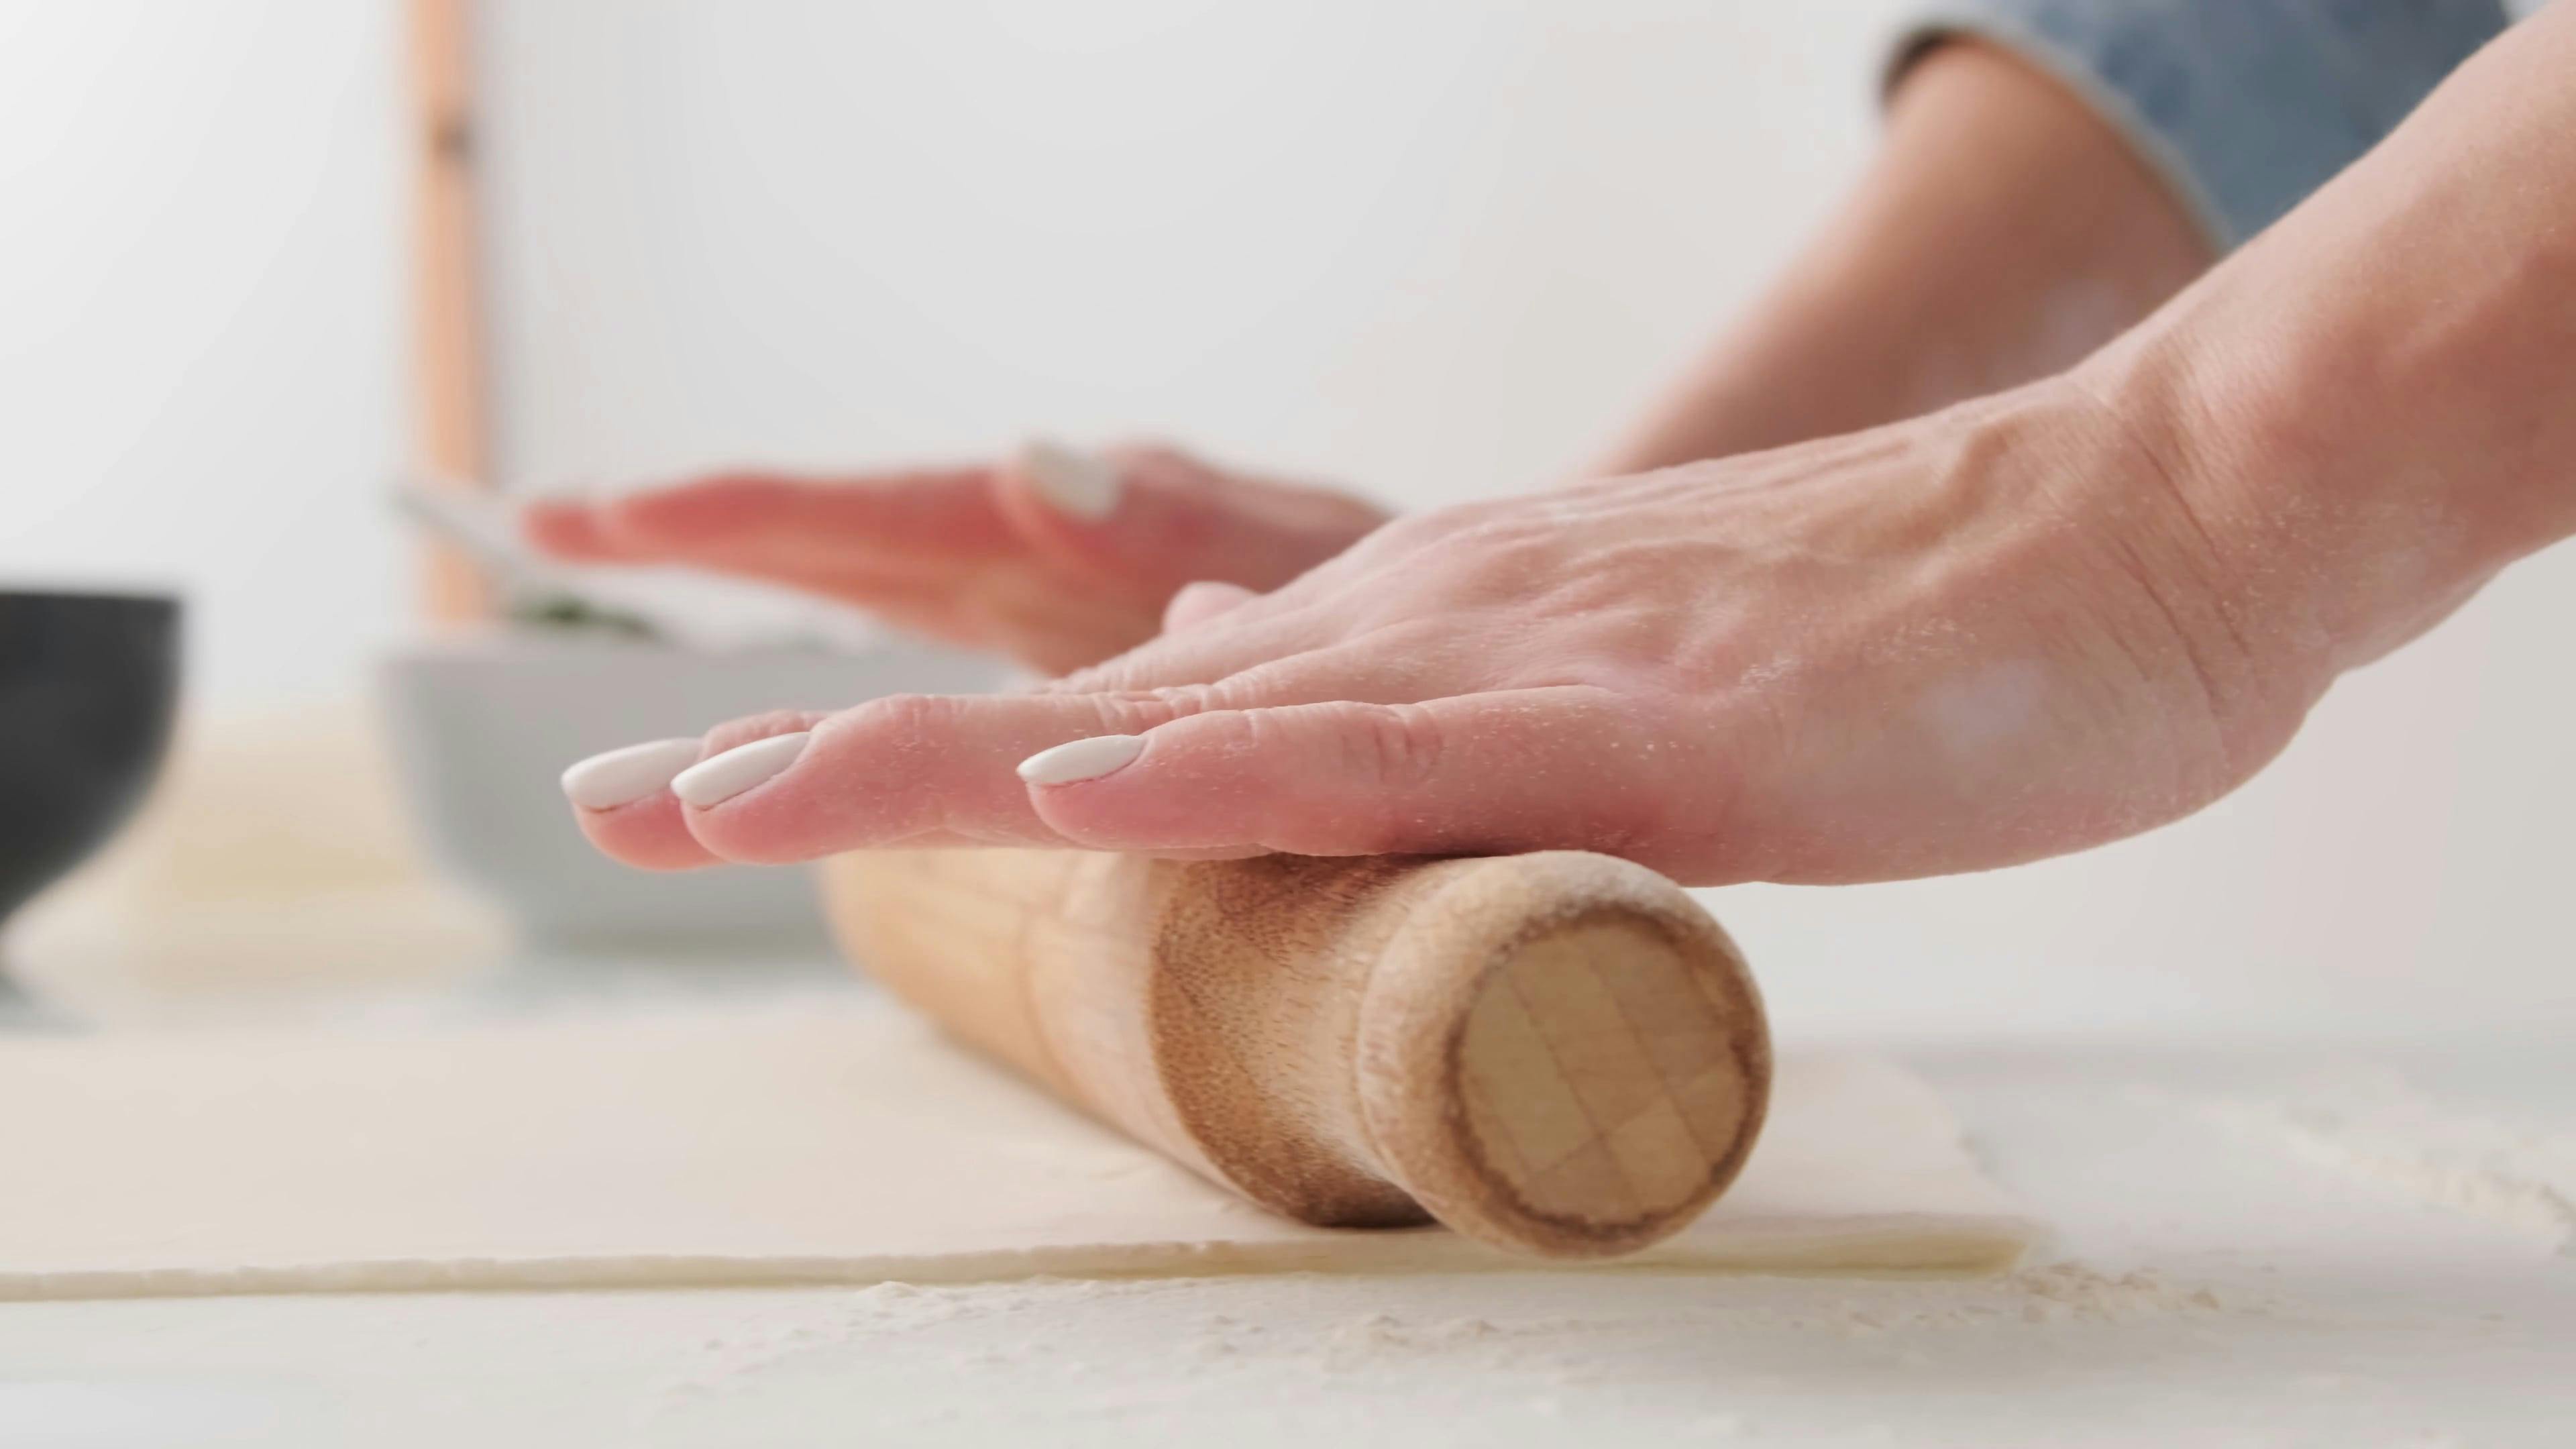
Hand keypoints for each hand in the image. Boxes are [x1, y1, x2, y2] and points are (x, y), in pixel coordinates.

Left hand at [558, 377, 2321, 884]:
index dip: (906, 754)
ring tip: (714, 796)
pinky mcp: (1639, 718)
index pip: (1120, 711)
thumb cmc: (1903, 636)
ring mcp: (1519, 661)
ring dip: (930, 762)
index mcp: (1420, 633)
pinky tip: (1079, 789)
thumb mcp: (1618, 686)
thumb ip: (1435, 713)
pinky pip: (1393, 750)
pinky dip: (1224, 774)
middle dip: (828, 756)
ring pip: (1174, 726)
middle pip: (1076, 710)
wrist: (2134, 529)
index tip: (730, 787)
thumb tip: (1261, 713)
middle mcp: (1422, 622)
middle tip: (620, 797)